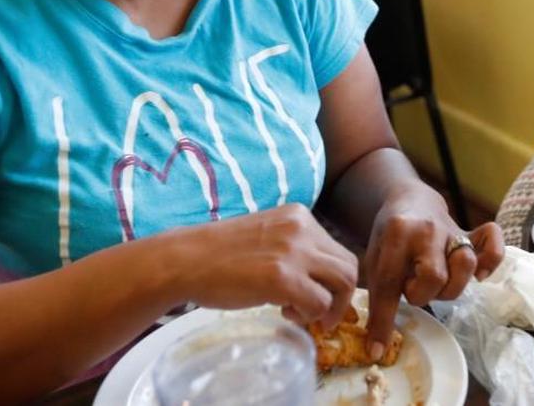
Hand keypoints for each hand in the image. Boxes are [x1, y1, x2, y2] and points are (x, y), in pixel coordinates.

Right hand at [175, 203, 356, 327]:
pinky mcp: (282, 277)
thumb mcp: (265, 238)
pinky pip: (319, 303)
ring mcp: (294, 252)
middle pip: (349, 267)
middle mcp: (302, 229)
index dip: (334, 280)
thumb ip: (293, 250)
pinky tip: (285, 313)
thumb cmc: (218, 255)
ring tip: (302, 315)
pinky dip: (310, 316)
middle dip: (342, 298)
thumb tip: (317, 282)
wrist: (184, 260)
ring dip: (329, 309)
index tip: (318, 296)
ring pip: (343, 284)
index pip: (338, 250)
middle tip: (319, 315)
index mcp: (299, 216)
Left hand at [363, 185, 503, 358]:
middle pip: (435, 277)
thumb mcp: (374, 259)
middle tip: (412, 287)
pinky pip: (492, 243)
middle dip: (422, 294)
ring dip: (451, 285)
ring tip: (437, 282)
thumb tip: (377, 347)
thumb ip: (378, 297)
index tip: (378, 346)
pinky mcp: (471, 233)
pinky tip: (480, 274)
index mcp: (397, 233)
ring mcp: (453, 230)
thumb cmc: (390, 236)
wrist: (410, 200)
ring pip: (465, 265)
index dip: (384, 319)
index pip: (391, 282)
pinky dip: (491, 260)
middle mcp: (428, 229)